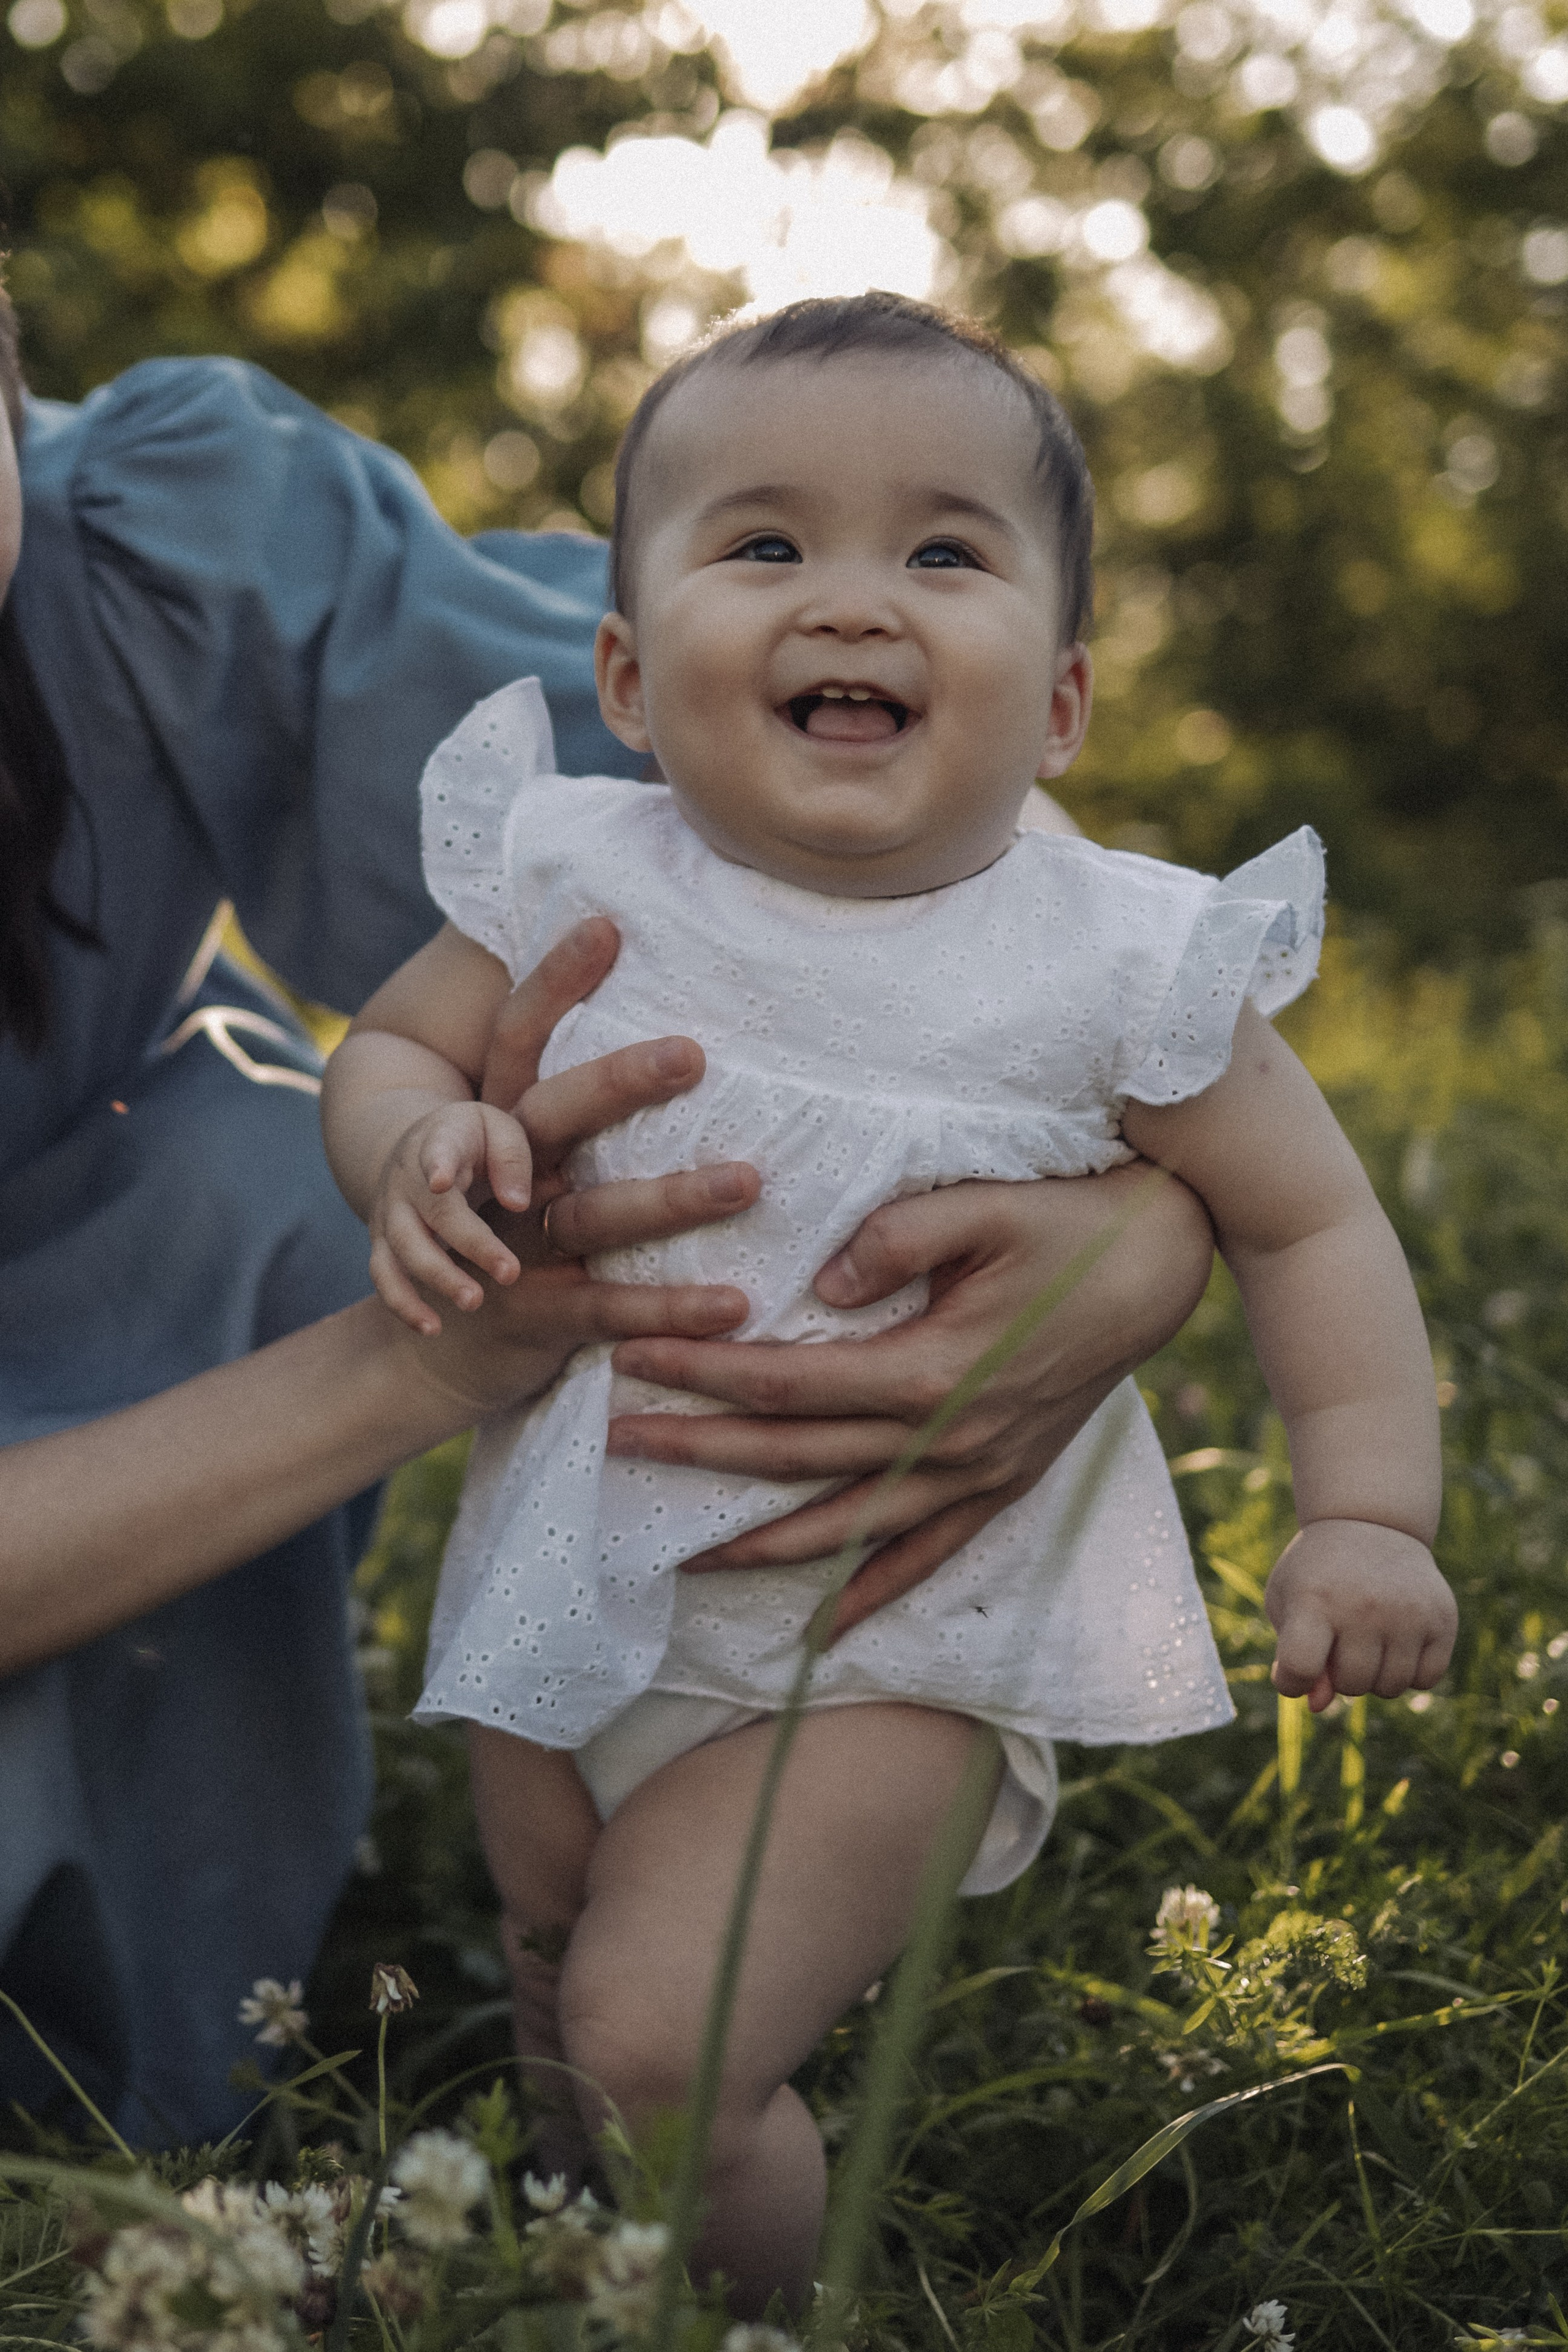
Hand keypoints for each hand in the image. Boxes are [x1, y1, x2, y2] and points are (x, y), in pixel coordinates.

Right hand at [369, 1099, 534, 1331]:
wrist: (414, 1149)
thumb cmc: (471, 1141)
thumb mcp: (497, 1128)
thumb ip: (511, 1157)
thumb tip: (516, 1203)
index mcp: (438, 1143)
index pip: (437, 1151)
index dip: (437, 1165)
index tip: (441, 1182)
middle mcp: (405, 1181)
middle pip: (430, 1215)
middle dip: (467, 1245)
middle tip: (508, 1274)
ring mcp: (389, 1215)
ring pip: (400, 1251)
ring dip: (435, 1279)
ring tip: (472, 1303)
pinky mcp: (383, 1244)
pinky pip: (384, 1277)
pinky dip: (402, 1305)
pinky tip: (431, 1328)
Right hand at [398, 917, 760, 1412]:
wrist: (441, 1352)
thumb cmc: (515, 1233)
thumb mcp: (533, 1161)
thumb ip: (579, 1102)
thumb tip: (667, 1011)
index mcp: (501, 1125)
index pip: (517, 1035)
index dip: (553, 979)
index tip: (607, 924)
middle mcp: (503, 1178)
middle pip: (552, 1114)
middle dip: (617, 1080)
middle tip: (693, 1051)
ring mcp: (515, 1248)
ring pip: (594, 1214)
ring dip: (671, 1200)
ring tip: (749, 1180)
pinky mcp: (539, 1317)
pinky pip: (610, 1307)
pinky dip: (671, 1309)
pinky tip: (738, 1303)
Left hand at [606, 1161, 1213, 1636]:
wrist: (1164, 1263)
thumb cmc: (1069, 1221)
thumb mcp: (984, 1205)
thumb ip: (898, 1237)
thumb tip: (824, 1284)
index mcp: (931, 1371)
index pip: (787, 1384)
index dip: (703, 1375)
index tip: (632, 1357)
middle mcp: (950, 1442)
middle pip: (798, 1462)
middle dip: (699, 1456)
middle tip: (613, 1446)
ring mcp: (980, 1474)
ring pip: (851, 1529)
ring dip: (761, 1547)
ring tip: (679, 1556)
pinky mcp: (1005, 1484)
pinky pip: (929, 1556)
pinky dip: (873, 1593)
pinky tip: (823, 1631)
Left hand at [1266, 1519, 1456, 1712]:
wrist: (1371, 1525)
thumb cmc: (1318, 1574)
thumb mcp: (1288, 1603)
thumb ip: (1293, 1657)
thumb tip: (1317, 1705)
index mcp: (1315, 1600)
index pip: (1301, 1666)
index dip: (1294, 1681)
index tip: (1296, 1667)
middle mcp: (1365, 1607)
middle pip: (1351, 1685)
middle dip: (1341, 1674)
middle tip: (1340, 1637)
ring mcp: (1409, 1613)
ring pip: (1390, 1687)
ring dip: (1375, 1675)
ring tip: (1368, 1636)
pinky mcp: (1443, 1619)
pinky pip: (1426, 1679)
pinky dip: (1411, 1672)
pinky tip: (1398, 1639)